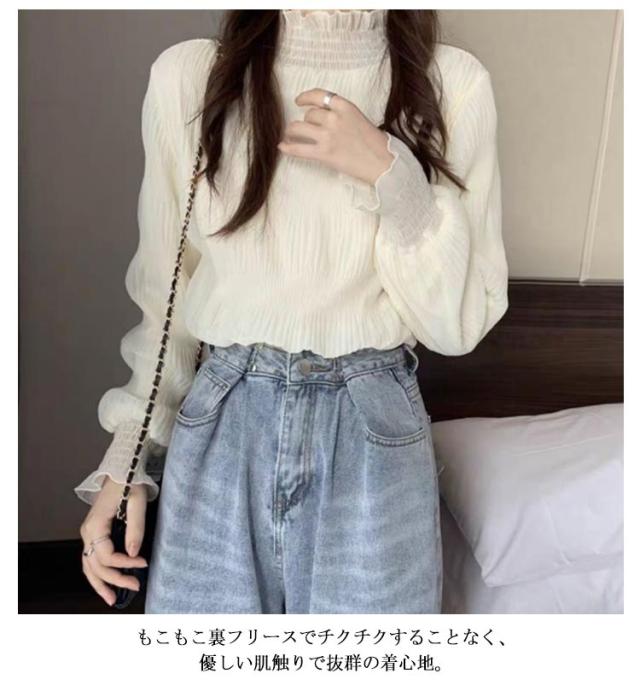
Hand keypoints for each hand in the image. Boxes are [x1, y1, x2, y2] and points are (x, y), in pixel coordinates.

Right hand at [79, 477, 148, 606]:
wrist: (123, 469)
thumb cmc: (130, 482)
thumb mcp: (137, 502)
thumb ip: (135, 528)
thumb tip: (133, 554)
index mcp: (95, 525)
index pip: (107, 555)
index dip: (124, 564)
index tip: (143, 563)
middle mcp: (87, 532)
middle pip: (95, 565)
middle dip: (113, 579)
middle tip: (134, 587)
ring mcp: (89, 533)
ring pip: (88, 565)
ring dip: (99, 583)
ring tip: (111, 599)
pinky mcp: (95, 533)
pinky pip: (92, 557)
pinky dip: (97, 572)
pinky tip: (106, 582)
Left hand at [277, 88, 394, 184]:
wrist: (382, 163)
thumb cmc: (375, 143)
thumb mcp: (359, 118)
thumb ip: (341, 114)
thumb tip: (322, 116)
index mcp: (345, 106)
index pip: (319, 95)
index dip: (306, 97)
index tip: (299, 101)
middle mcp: (334, 118)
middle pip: (309, 114)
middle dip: (306, 121)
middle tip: (307, 128)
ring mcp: (327, 136)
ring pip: (299, 127)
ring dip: (293, 131)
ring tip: (291, 135)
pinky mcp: (323, 153)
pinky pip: (299, 148)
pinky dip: (288, 147)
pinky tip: (281, 147)